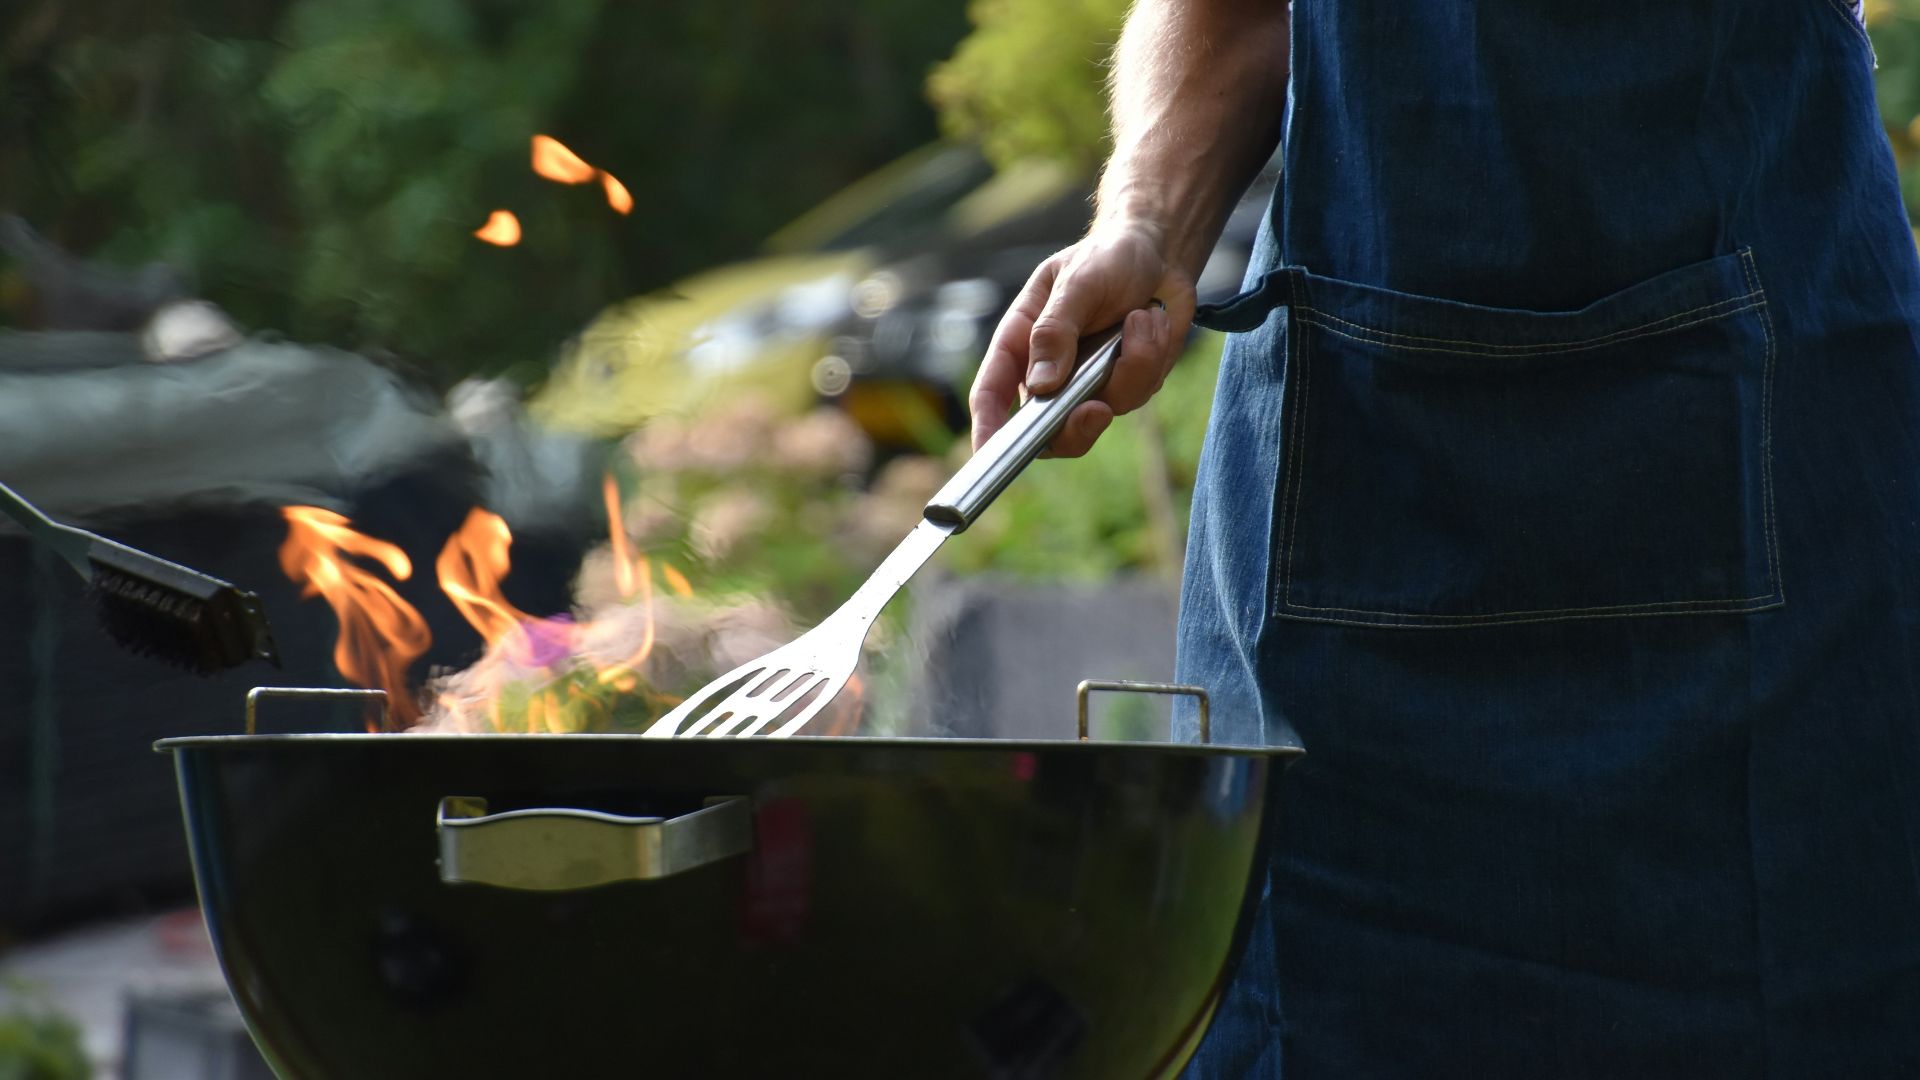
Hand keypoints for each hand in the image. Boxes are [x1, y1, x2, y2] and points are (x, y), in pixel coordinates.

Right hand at [969, 220, 1195, 455]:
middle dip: (1073, 428)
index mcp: (1020, 343)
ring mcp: (1087, 383)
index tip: (988, 454)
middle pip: (1046, 430)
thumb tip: (1041, 385)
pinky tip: (1152, 321)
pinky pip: (1137, 394)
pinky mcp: (1125, 384)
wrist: (1159, 255)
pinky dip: (1151, 357)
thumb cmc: (1106, 258)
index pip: (992, 393)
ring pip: (1102, 411)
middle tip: (1096, 410)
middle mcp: (1049, 372)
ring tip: (1142, 317)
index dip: (987, 429)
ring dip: (1131, 366)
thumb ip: (1056, 331)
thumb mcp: (1076, 282)